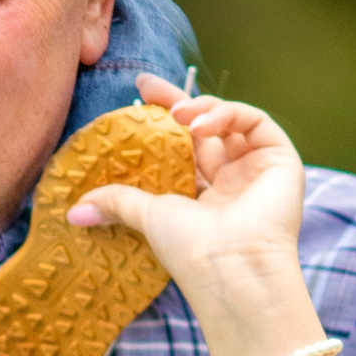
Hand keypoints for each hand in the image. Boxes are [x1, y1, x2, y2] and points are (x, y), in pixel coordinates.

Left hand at [68, 73, 309, 317]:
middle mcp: (231, 179)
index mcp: (201, 193)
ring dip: (201, 108)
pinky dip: (227, 114)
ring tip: (176, 116)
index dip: (161, 117)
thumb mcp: (147, 215)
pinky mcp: (281, 160)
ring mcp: (257, 168)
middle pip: (203, 125)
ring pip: (229, 118)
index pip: (181, 144)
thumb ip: (117, 201)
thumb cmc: (192, 250)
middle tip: (146, 85)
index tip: (136, 95)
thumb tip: (74, 210)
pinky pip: (255, 121)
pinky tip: (200, 125)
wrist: (233, 270)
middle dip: (176, 100)